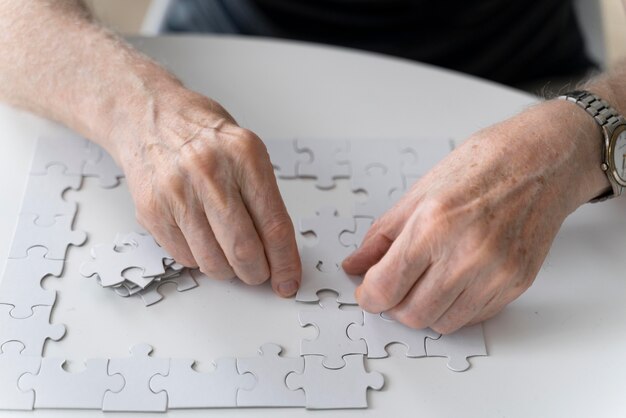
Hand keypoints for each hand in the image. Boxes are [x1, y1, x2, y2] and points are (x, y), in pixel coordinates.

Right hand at [109, 86, 300, 296]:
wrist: (147, 116)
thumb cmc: (203, 136)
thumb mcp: (246, 151)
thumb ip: (264, 197)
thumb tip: (280, 252)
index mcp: (245, 156)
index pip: (274, 225)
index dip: (285, 262)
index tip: (288, 280)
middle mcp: (210, 173)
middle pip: (243, 249)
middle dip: (256, 274)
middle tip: (259, 274)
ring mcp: (177, 192)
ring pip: (212, 261)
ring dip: (228, 272)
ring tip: (231, 260)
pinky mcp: (152, 210)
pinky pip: (185, 257)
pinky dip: (200, 260)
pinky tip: (202, 240)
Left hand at [343, 100, 609, 332]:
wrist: (541, 161)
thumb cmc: (482, 166)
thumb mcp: (418, 193)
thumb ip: (382, 236)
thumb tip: (355, 265)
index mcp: (434, 225)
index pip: (385, 287)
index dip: (368, 296)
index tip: (367, 291)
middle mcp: (466, 255)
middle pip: (412, 314)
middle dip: (393, 305)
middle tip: (393, 286)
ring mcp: (495, 273)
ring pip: (442, 323)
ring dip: (424, 309)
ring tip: (424, 280)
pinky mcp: (516, 283)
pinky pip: (472, 317)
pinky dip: (454, 307)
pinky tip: (453, 280)